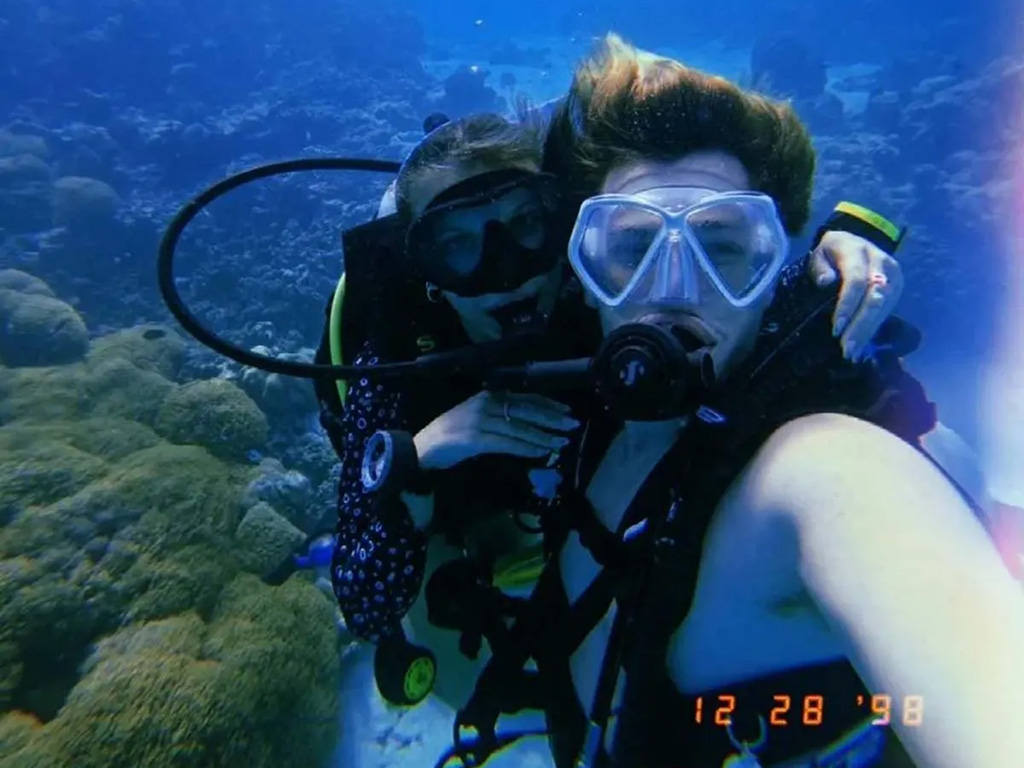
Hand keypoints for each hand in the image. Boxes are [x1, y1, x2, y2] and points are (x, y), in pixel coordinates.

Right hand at [414, 390, 578, 471]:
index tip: (567, 411)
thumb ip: (501, 417)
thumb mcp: (478, 418)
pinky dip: (526, 447)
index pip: (524, 397)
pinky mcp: (476, 438)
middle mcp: (486, 403)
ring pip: (520, 427)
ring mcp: (480, 420)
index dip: (548, 404)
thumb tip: (532, 425)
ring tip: (561, 443)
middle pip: (526, 409)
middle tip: (572, 425)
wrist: (423, 448)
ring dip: (543, 436)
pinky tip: (540, 452)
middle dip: (552, 418)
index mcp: (488, 395)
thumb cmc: (452, 435)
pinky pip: (507, 443)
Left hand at [808, 230, 903, 361]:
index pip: (857, 280)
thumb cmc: (831, 253)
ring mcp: (893, 275)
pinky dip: (872, 330)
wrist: (856, 242)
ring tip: (852, 353)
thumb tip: (826, 282)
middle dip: (860, 325)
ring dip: (867, 331)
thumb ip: (820, 267)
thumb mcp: (819, 255)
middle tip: (846, 348)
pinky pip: (887, 311)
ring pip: (884, 306)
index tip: (836, 328)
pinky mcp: (898, 287)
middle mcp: (881, 261)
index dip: (847, 305)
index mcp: (857, 250)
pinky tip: (861, 346)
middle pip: (875, 296)